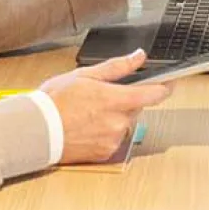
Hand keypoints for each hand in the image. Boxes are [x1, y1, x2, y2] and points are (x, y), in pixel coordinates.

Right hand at [40, 49, 171, 163]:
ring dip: (115, 116)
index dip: (165, 87)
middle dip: (126, 100)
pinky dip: (106, 131)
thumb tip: (138, 56)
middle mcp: (117, 122)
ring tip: (90, 112)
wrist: (37, 130)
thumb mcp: (85, 75)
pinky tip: (88, 126)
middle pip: (136, 107)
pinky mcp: (105, 153)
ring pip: (125, 123)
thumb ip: (117, 67)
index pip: (153, 94)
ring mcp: (112, 139)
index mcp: (115, 99)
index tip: (170, 82)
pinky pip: (114, 138)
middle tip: (103, 96)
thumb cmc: (55, 101)